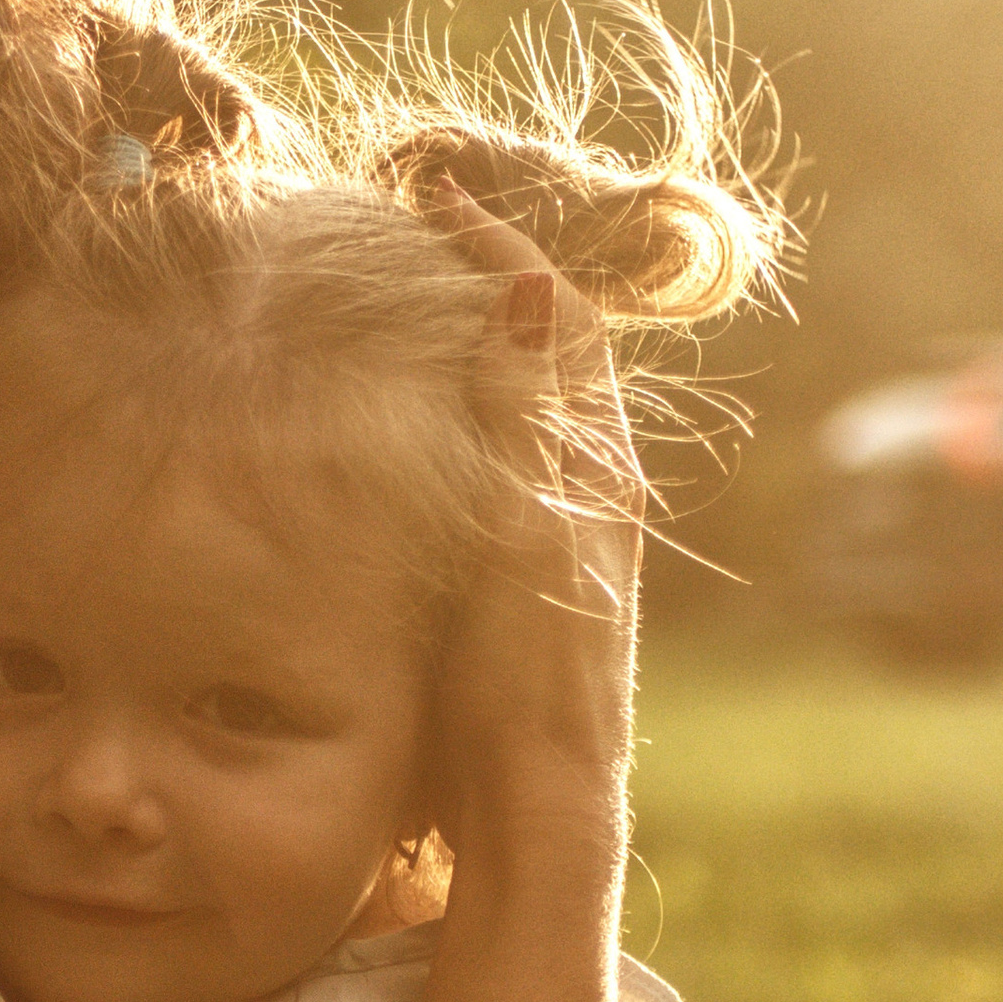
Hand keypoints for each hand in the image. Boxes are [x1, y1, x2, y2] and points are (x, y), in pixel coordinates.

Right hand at [424, 184, 642, 870]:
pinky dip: (465, 403)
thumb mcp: (518, 538)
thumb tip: (534, 288)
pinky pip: (506, 451)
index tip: (435, 193)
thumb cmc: (524, 683)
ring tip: (409, 297)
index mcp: (593, 465)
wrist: (538, 808)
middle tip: (417, 224)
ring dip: (478, 336)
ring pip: (529, 397)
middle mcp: (593, 486)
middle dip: (490, 274)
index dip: (501, 243)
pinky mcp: (534, 571)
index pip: (559, 314)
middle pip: (551, 343)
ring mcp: (567, 528)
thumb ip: (521, 417)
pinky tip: (413, 416)